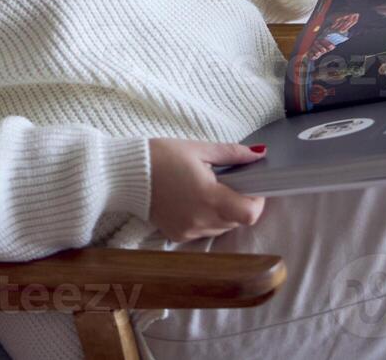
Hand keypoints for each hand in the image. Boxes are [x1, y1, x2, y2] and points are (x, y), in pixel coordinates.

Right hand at [148, 138, 267, 242]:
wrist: (126, 175)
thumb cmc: (162, 156)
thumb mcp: (199, 149)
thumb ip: (232, 153)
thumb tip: (259, 154)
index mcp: (209, 197)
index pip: (250, 214)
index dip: (258, 201)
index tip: (253, 186)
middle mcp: (201, 220)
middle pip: (237, 221)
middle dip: (241, 203)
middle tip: (230, 182)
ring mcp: (189, 231)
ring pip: (222, 228)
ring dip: (225, 213)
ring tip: (209, 190)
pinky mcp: (178, 236)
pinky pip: (204, 232)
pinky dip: (207, 219)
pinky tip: (194, 201)